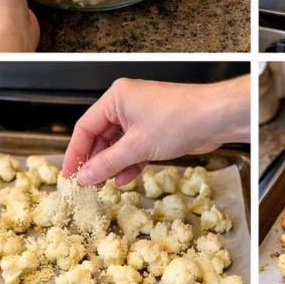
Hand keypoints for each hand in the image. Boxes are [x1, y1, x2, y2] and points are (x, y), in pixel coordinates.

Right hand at [62, 75, 250, 184]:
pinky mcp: (156, 129)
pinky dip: (129, 163)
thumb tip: (85, 176)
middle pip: (100, 136)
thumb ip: (108, 163)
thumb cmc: (179, 119)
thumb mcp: (137, 146)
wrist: (216, 118)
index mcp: (117, 97)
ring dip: (111, 164)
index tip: (68, 174)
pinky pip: (135, 147)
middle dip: (94, 161)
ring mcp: (143, 116)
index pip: (85, 127)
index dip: (74, 152)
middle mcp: (127, 103)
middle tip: (85, 184)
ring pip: (118, 144)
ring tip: (102, 185)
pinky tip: (123, 179)